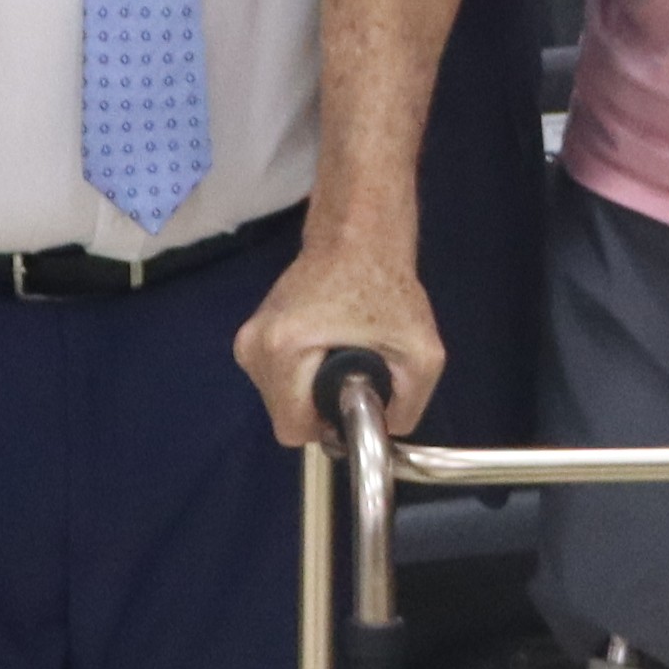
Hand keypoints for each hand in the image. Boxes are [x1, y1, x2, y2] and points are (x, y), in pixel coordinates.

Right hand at [239, 235, 444, 447]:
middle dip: (321, 404)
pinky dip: (303, 374)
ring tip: (342, 353)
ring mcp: (248, 339)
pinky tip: (327, 346)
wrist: (358, 234)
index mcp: (282, 348)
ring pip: (280, 398)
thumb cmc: (385, 284)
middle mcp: (253, 345)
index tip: (353, 399)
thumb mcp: (420, 353)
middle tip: (354, 371)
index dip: (327, 425)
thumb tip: (384, 434)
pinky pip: (278, 379)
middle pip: (286, 414)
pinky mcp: (253, 334)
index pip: (291, 428)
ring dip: (311, 389)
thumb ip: (408, 408)